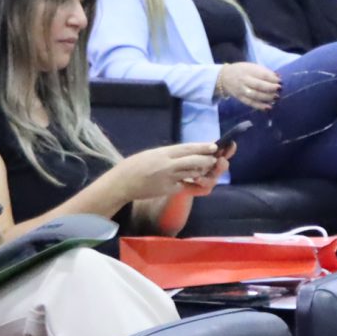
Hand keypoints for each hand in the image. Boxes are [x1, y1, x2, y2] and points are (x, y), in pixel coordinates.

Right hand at [113, 141, 229, 201]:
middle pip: (193, 160)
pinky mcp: (168, 190)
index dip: (202, 147)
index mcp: (163, 152)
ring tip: (206, 170)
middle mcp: (167, 164)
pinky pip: (185, 186)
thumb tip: (187, 151)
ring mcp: (168, 178)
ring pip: (192, 173)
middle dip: (207, 160)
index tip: (215, 146)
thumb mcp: (151, 154)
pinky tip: (197, 182)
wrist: (121, 183)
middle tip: (215, 160)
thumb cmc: (134, 166)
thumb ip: (168, 154)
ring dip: (201, 172)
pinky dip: (193, 184)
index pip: (187, 148)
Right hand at [216, 62, 280, 108]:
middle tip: (279, 89)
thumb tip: (278, 77)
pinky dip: (260, 106)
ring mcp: (241, 90)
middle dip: (271, 88)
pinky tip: (269, 107)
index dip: (272, 78)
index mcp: (248, 71)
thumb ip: (264, 72)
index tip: (280, 81)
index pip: (262, 75)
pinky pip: (250, 103)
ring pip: (255, 95)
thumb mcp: (251, 66)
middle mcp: (244, 81)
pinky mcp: (240, 98)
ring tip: (277, 97)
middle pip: (259, 85)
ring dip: (267, 97)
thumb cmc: (242, 71)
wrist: (223, 77)